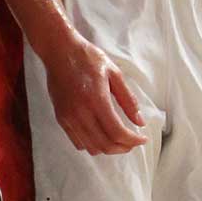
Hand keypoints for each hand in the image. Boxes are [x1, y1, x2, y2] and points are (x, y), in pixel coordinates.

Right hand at [43, 33, 145, 155]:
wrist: (59, 51)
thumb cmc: (87, 58)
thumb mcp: (114, 73)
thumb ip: (128, 99)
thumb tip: (140, 121)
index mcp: (96, 99)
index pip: (117, 132)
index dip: (132, 140)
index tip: (142, 139)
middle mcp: (80, 112)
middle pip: (105, 144)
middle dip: (123, 147)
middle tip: (133, 141)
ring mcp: (68, 117)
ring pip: (92, 147)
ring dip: (109, 148)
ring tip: (119, 140)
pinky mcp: (61, 118)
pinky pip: (78, 142)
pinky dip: (93, 144)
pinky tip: (102, 135)